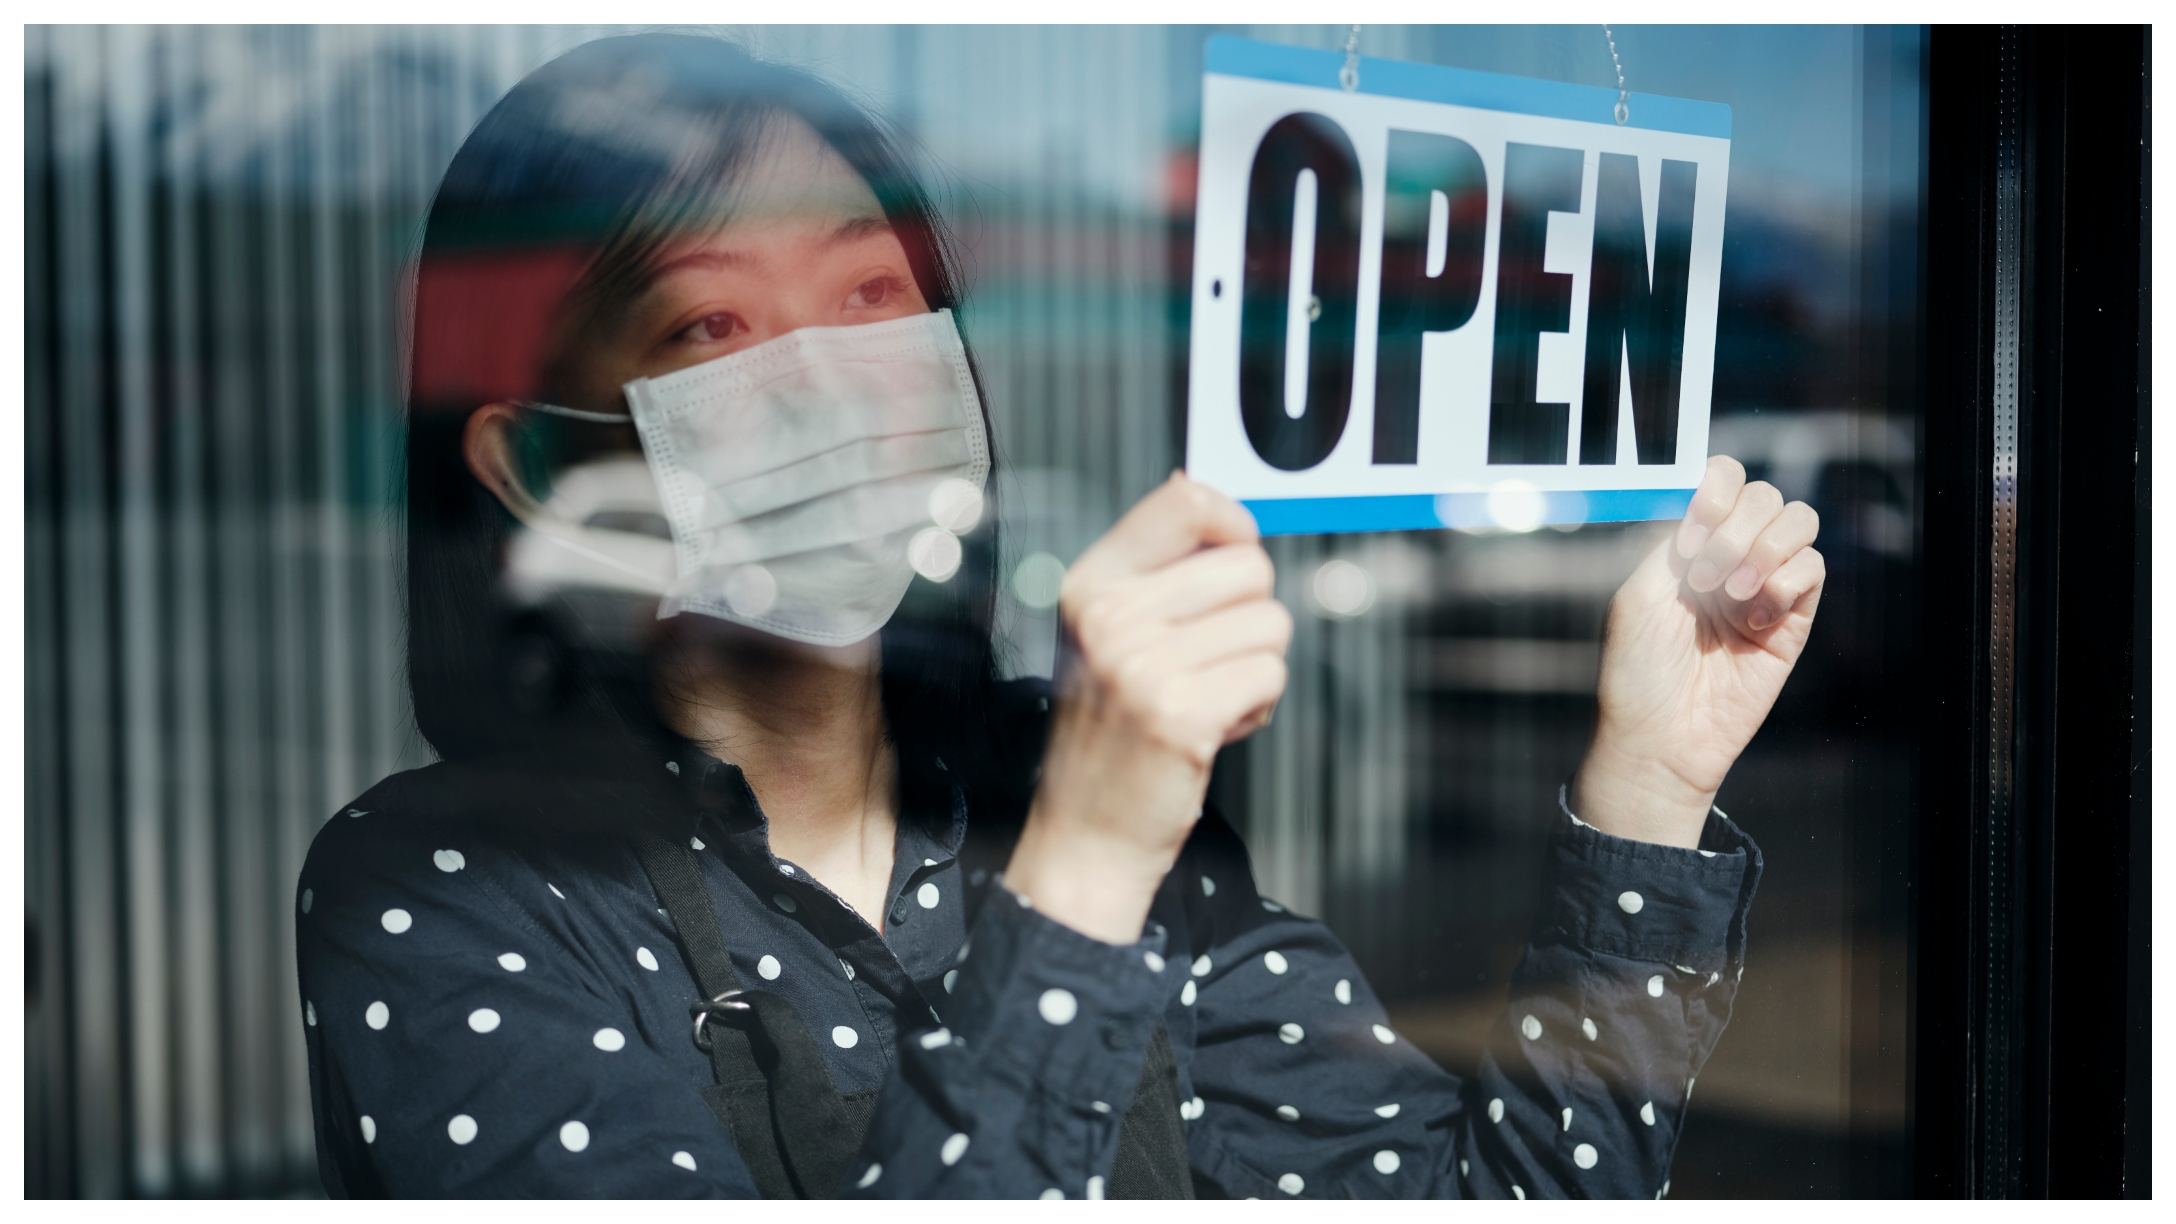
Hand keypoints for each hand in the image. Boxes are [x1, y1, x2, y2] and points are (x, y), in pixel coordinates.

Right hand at [1004, 473, 1292, 942]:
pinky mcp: (1181, 713)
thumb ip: (1154, 566)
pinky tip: (1214, 728)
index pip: (1187, 501)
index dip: (1233, 526)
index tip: (1230, 562)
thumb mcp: (1109, 631)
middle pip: (1250, 566)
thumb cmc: (1112, 729)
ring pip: (1271, 623)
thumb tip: (1198, 487)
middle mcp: (1110, 616)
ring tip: (1206, 698)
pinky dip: (1258, 707)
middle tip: (1207, 662)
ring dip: (1256, 667)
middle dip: (1250, 617)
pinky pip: (1270, 675)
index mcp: (1091, 583)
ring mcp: (1141, 664)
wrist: (1086, 832)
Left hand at [1573, 456, 1825, 847]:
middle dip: (1736, 527)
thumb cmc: (1636, 671)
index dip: (1718, 488)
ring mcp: (1764, 585)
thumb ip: (1670, 543)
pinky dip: (1785, 584)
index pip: (1723, 479)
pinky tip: (1753, 621)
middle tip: (1704, 579)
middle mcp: (1729, 556)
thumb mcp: (1636, 596)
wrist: (1661, 737)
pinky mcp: (1794, 620)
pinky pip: (1814, 570)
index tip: (1695, 527)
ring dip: (1765, 549)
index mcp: (1688, 544)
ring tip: (1732, 594)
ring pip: (1799, 522)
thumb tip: (1705, 503)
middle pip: (1765, 495)